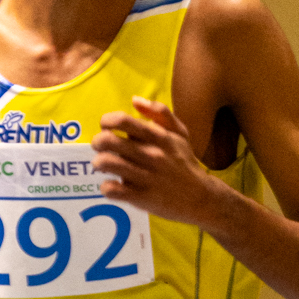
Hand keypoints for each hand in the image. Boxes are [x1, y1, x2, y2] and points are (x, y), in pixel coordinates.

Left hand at [93, 98, 220, 224]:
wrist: (201, 198)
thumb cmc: (185, 162)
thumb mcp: (180, 133)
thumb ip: (160, 113)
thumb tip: (135, 99)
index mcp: (158, 137)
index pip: (123, 120)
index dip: (107, 121)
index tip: (106, 127)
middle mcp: (151, 154)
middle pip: (108, 141)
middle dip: (97, 142)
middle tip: (100, 147)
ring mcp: (145, 177)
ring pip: (107, 163)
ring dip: (98, 163)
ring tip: (102, 165)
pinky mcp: (141, 197)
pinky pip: (112, 190)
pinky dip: (106, 187)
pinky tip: (111, 186)